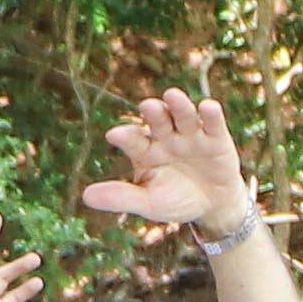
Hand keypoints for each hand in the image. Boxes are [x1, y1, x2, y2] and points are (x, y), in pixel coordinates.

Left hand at [82, 89, 254, 241]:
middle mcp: (166, 136)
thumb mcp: (149, 203)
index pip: (133, 140)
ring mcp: (191, 135)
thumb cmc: (175, 200)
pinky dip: (211, 114)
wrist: (212, 205)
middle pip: (158, 120)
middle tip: (146, 106)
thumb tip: (86, 197)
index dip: (125, 136)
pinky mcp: (216, 138)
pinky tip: (207, 106)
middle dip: (153, 112)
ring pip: (183, 116)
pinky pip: (213, 123)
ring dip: (178, 106)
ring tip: (172, 96)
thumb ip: (121, 198)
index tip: (114, 135)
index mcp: (145, 150)